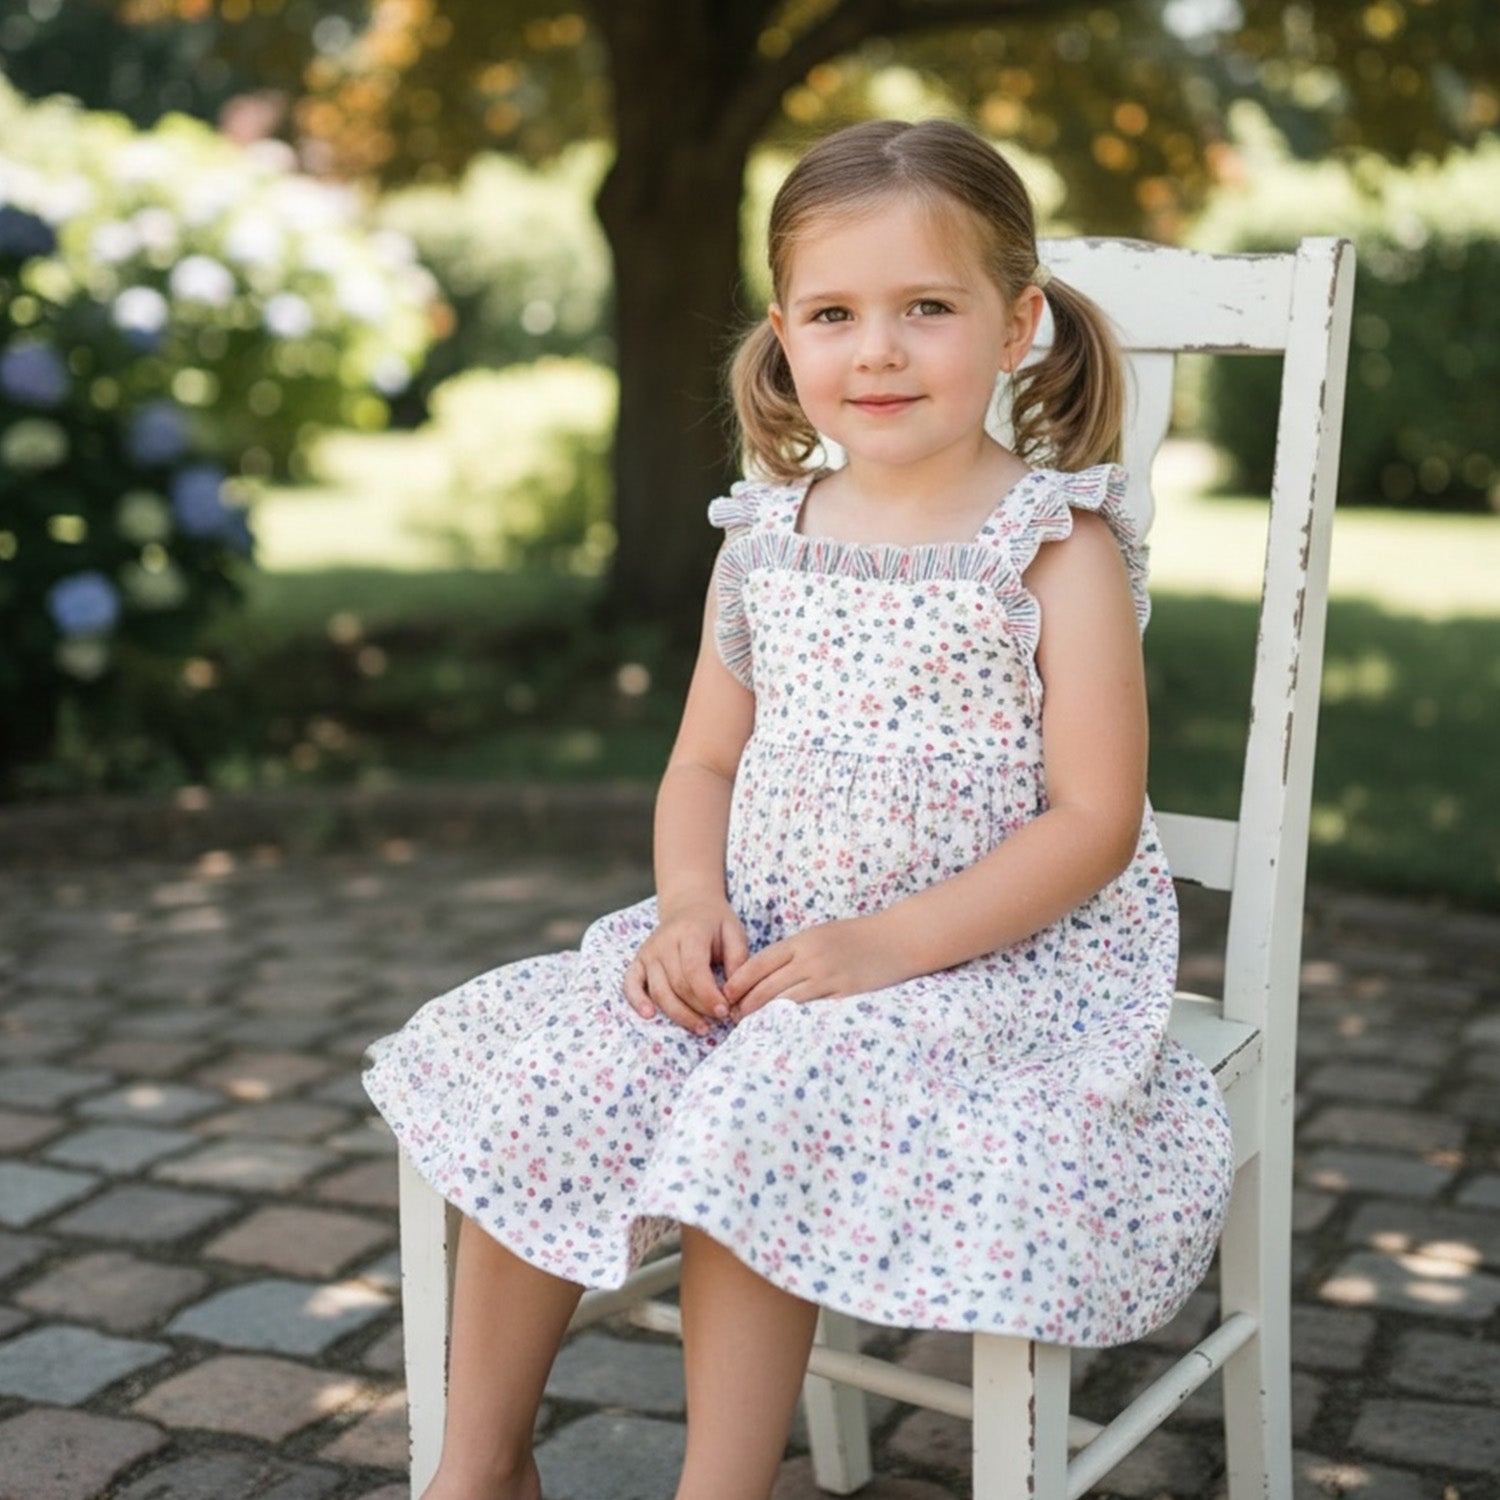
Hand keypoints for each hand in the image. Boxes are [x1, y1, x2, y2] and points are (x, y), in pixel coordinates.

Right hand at [624, 898, 748, 1035]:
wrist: (689, 905)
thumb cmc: (714, 923)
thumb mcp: (734, 932)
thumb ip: (738, 960)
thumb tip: (735, 993)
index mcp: (689, 933)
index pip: (694, 970)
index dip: (708, 995)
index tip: (725, 1011)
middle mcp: (664, 943)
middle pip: (678, 985)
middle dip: (699, 1008)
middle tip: (720, 1020)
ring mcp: (648, 952)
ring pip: (659, 991)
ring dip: (679, 1014)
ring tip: (701, 1028)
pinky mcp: (638, 961)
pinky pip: (631, 984)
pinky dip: (637, 1001)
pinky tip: (649, 1015)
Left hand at [721, 916, 911, 1020]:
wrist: (896, 939)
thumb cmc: (855, 937)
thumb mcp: (819, 935)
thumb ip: (793, 953)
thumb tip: (763, 975)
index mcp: (802, 942)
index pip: (760, 963)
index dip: (739, 982)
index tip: (727, 995)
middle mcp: (812, 959)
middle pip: (768, 986)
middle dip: (746, 1004)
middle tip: (733, 1018)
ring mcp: (829, 978)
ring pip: (786, 1002)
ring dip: (765, 1016)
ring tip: (750, 1028)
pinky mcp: (846, 996)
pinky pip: (813, 1012)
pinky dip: (795, 1022)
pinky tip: (783, 1031)